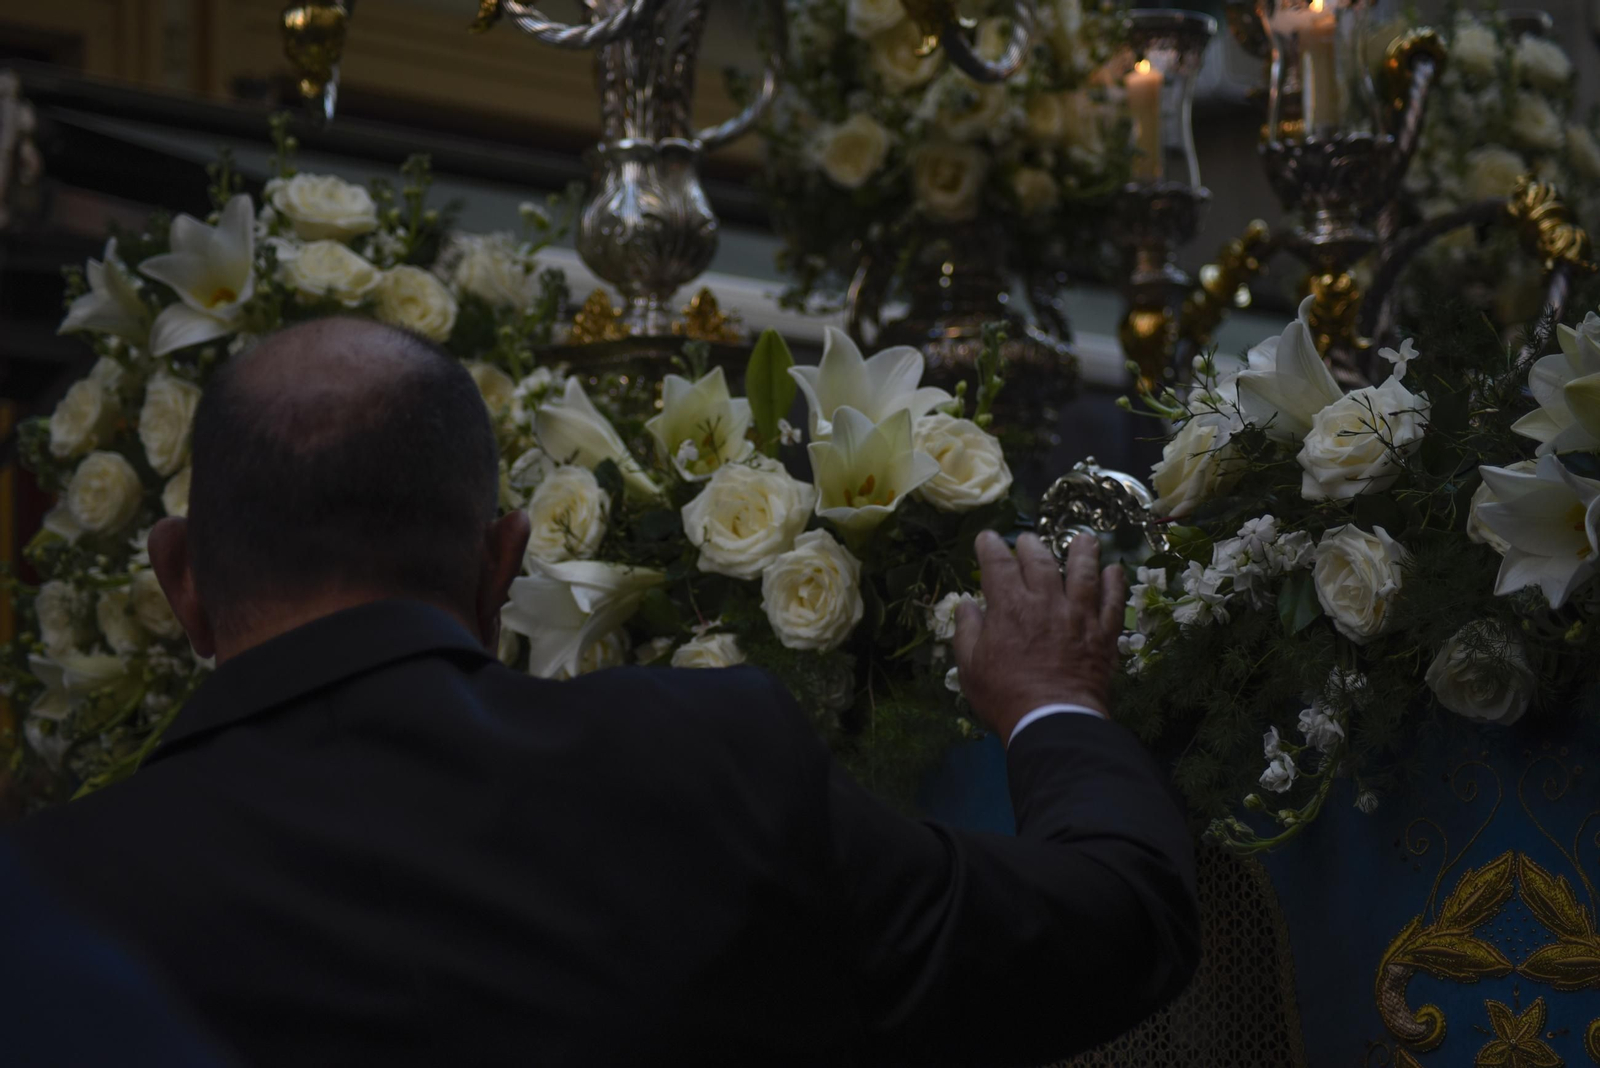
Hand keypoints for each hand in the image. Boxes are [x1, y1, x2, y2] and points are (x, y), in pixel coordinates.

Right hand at [952, 531, 1124, 743]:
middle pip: (1040, 562)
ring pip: (1084, 573)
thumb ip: (967, 631)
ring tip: (1083, 539)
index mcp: (1010, 608)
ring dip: (1083, 553)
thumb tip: (966, 604)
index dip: (990, 547)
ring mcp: (1079, 616)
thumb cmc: (1005, 695)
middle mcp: (1046, 603)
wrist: (1053, 719)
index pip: (998, 565)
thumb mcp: (970, 666)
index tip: (987, 538)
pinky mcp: (1103, 634)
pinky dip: (1115, 584)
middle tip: (1027, 539)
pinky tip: (1116, 570)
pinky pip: (1113, 602)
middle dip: (1031, 546)